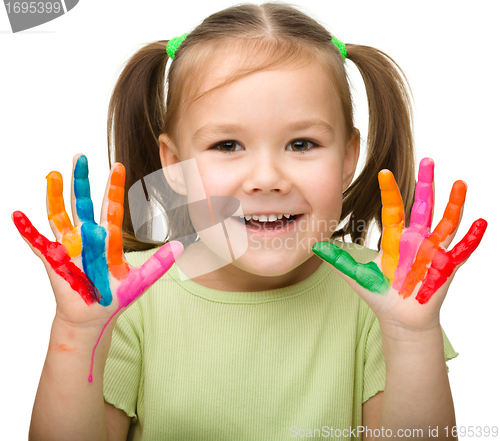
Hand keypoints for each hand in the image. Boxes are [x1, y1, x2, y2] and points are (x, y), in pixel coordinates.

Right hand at [13, 154, 182, 380]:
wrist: (95, 317)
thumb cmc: (115, 297)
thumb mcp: (141, 280)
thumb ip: (159, 263)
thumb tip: (181, 246)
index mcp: (107, 238)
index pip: (111, 207)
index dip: (114, 187)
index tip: (118, 166)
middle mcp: (87, 237)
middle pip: (82, 203)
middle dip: (82, 181)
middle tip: (81, 157)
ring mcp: (69, 246)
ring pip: (60, 215)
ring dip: (55, 196)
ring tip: (53, 175)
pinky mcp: (53, 260)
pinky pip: (37, 243)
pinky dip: (27, 230)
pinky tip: (17, 215)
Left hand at [312, 158, 486, 330]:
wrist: (399, 317)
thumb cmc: (380, 294)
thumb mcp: (357, 275)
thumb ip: (339, 260)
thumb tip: (314, 246)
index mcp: (395, 238)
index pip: (393, 209)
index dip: (389, 191)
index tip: (384, 171)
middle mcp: (416, 240)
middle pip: (422, 206)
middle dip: (425, 184)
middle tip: (428, 159)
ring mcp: (433, 251)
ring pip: (446, 222)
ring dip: (454, 204)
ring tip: (460, 183)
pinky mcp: (446, 267)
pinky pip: (462, 250)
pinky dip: (471, 238)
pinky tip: (480, 222)